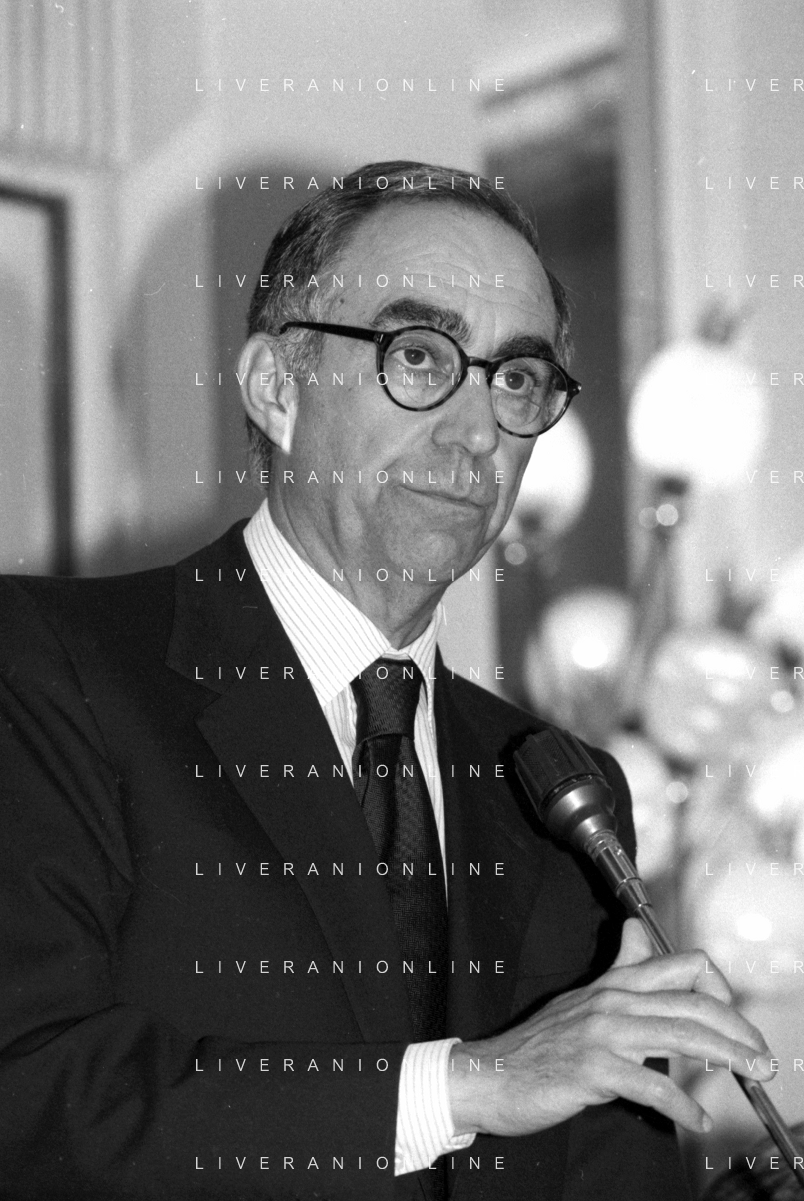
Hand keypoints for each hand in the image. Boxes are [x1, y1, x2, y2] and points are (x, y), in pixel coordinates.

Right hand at [448, 918, 774, 1137]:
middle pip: (693, 1002)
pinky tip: (698, 1118)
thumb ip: (620, 966)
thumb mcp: (583, 996)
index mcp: (615, 984)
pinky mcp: (593, 1069)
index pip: (681, 965)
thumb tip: (637, 928)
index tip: (734, 1018)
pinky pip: (652, 1085)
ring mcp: (602, 1033)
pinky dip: (682, 1105)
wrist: (490, 1074)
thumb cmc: (540, 1044)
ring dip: (728, 1058)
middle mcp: (613, 1000)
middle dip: (738, 1029)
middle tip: (762, 1057)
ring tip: (752, 1075)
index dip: (718, 988)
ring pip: (681, 1035)